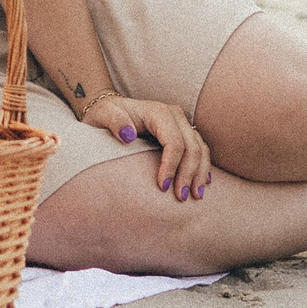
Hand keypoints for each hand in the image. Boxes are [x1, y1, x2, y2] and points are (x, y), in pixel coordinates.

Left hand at [82, 94, 211, 200]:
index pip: (174, 142)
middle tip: (181, 197)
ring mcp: (180, 123)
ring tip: (195, 195)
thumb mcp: (103, 114)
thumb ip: (114, 121)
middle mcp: (174, 115)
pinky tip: (203, 182)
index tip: (163, 187)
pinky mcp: (182, 132)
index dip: (172, 165)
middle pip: (191, 146)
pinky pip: (200, 149)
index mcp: (157, 112)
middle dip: (189, 174)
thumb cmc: (105, 114)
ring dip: (200, 173)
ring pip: (200, 148)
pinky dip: (203, 166)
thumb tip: (128, 135)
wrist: (110, 109)